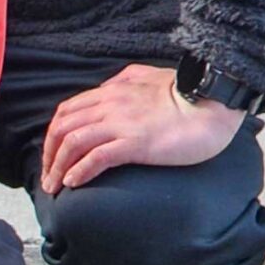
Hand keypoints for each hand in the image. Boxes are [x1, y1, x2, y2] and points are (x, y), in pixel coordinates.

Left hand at [40, 63, 244, 194]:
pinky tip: (74, 184)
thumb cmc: (189, 94)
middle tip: (49, 177)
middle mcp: (111, 104)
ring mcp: (122, 123)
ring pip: (73, 143)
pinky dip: (79, 171)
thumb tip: (109, 87)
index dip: (53, 135)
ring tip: (55, 187)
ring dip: (58, 167)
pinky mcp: (136, 142)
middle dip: (49, 154)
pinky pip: (97, 157)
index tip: (53, 155)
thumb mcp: (151, 77)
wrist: (215, 103)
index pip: (68, 110)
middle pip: (63, 128)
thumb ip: (126, 80)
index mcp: (113, 89)